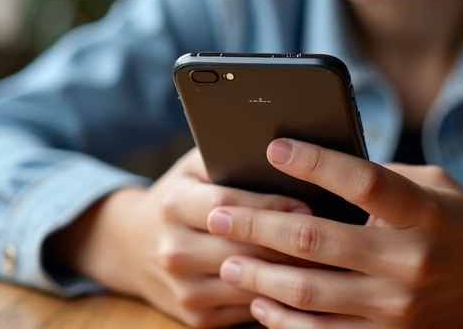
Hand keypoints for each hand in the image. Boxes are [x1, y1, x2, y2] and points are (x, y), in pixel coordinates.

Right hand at [51, 148, 315, 327]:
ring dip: (291, 279)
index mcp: (173, 203)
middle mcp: (173, 248)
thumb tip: (283, 150)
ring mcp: (183, 288)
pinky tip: (305, 288)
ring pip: (249, 286)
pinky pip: (246, 312)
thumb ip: (227, 154)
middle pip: (243, 251)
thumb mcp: (194, 166)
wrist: (130, 244)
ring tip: (328, 266)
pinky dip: (278, 301)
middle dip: (289, 247)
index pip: (227, 205)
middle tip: (332, 241)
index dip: (271, 206)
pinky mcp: (195, 317)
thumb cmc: (181, 195)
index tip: (308, 205)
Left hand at [205, 140, 462, 327]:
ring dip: (261, 277)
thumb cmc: (461, 219)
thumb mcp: (430, 183)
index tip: (274, 146)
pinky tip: (259, 304)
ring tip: (227, 259)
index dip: (317, 163)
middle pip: (320, 241)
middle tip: (219, 212)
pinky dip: (286, 321)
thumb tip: (306, 166)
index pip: (364, 181)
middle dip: (260, 225)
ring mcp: (401, 306)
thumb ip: (376, 177)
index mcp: (423, 211)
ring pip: (313, 293)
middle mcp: (411, 260)